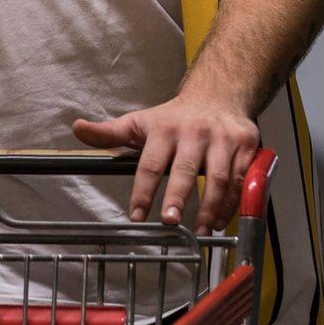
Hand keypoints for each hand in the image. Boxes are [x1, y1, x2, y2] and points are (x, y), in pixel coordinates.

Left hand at [72, 94, 259, 232]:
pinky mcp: (246, 146)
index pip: (150, 164)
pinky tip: (221, 220)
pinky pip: (239, 179)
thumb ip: (109, 132)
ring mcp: (222, 139)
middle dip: (177, 197)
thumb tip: (77, 128)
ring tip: (200, 230)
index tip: (136, 216)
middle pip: (185, 170)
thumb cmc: (176, 116)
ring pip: (217, 178)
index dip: (142, 191)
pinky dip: (231, 203)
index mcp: (165, 129)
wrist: (219, 94)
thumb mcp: (140, 122)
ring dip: (209, 208)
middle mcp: (194, 132)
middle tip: (169, 222)